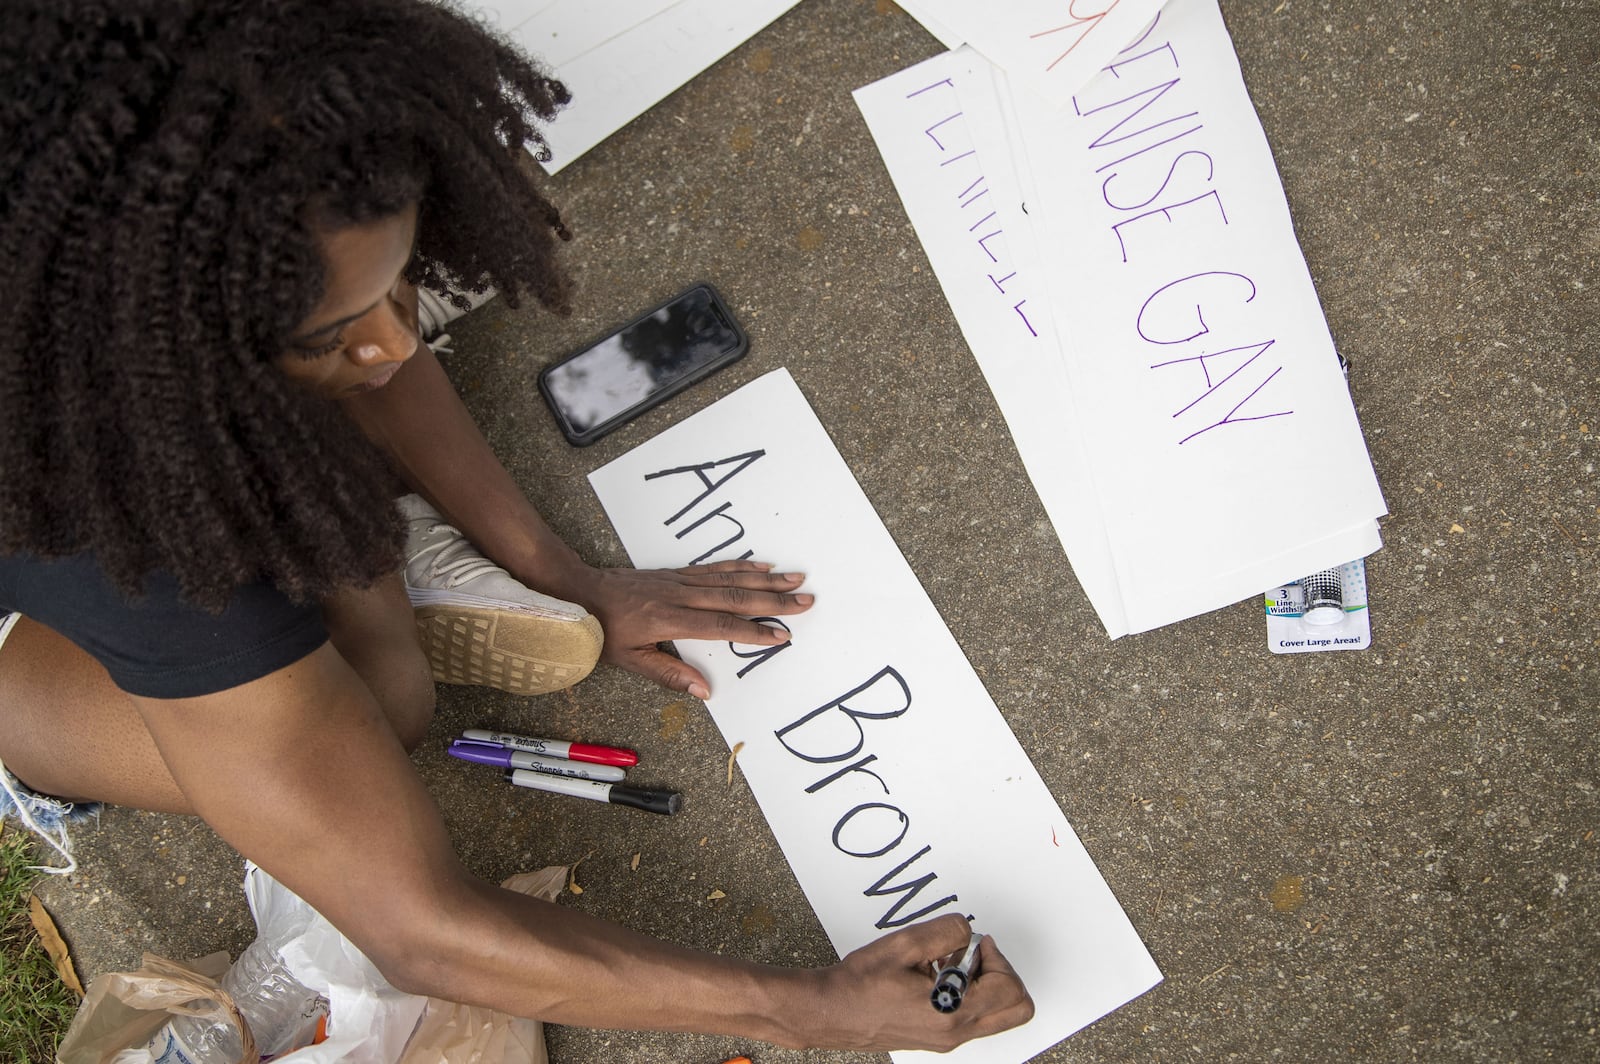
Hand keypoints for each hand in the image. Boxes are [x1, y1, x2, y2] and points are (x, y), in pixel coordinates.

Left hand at [576, 560, 813, 696]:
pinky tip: (761, 565)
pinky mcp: (676, 572)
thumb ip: (668, 674)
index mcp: (670, 619)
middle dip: (773, 599)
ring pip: (729, 578)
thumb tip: (704, 691)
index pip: (721, 625)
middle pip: (734, 596)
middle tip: (805, 600)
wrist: (579, 590)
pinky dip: (741, 566)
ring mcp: (679, 580)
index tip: (781, 634)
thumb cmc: (602, 630)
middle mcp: (680, 595)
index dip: (753, 630)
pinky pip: (714, 568)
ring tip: (795, 578)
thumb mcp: (628, 660)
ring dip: (765, 579)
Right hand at [799, 914, 1033, 1051]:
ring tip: (950, 963)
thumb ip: (946, 931)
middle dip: (1004, 974)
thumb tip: (967, 930)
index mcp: (952, 1011)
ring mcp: (949, 1039)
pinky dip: (971, 994)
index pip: (1010, 989)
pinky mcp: (939, 1038)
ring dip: (987, 983)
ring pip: (998, 1015)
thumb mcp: (904, 944)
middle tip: (975, 955)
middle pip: (1018, 1010)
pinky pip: (975, 1018)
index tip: (974, 943)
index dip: (997, 957)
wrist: (831, 1012)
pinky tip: (937, 975)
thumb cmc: (860, 984)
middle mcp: (956, 1032)